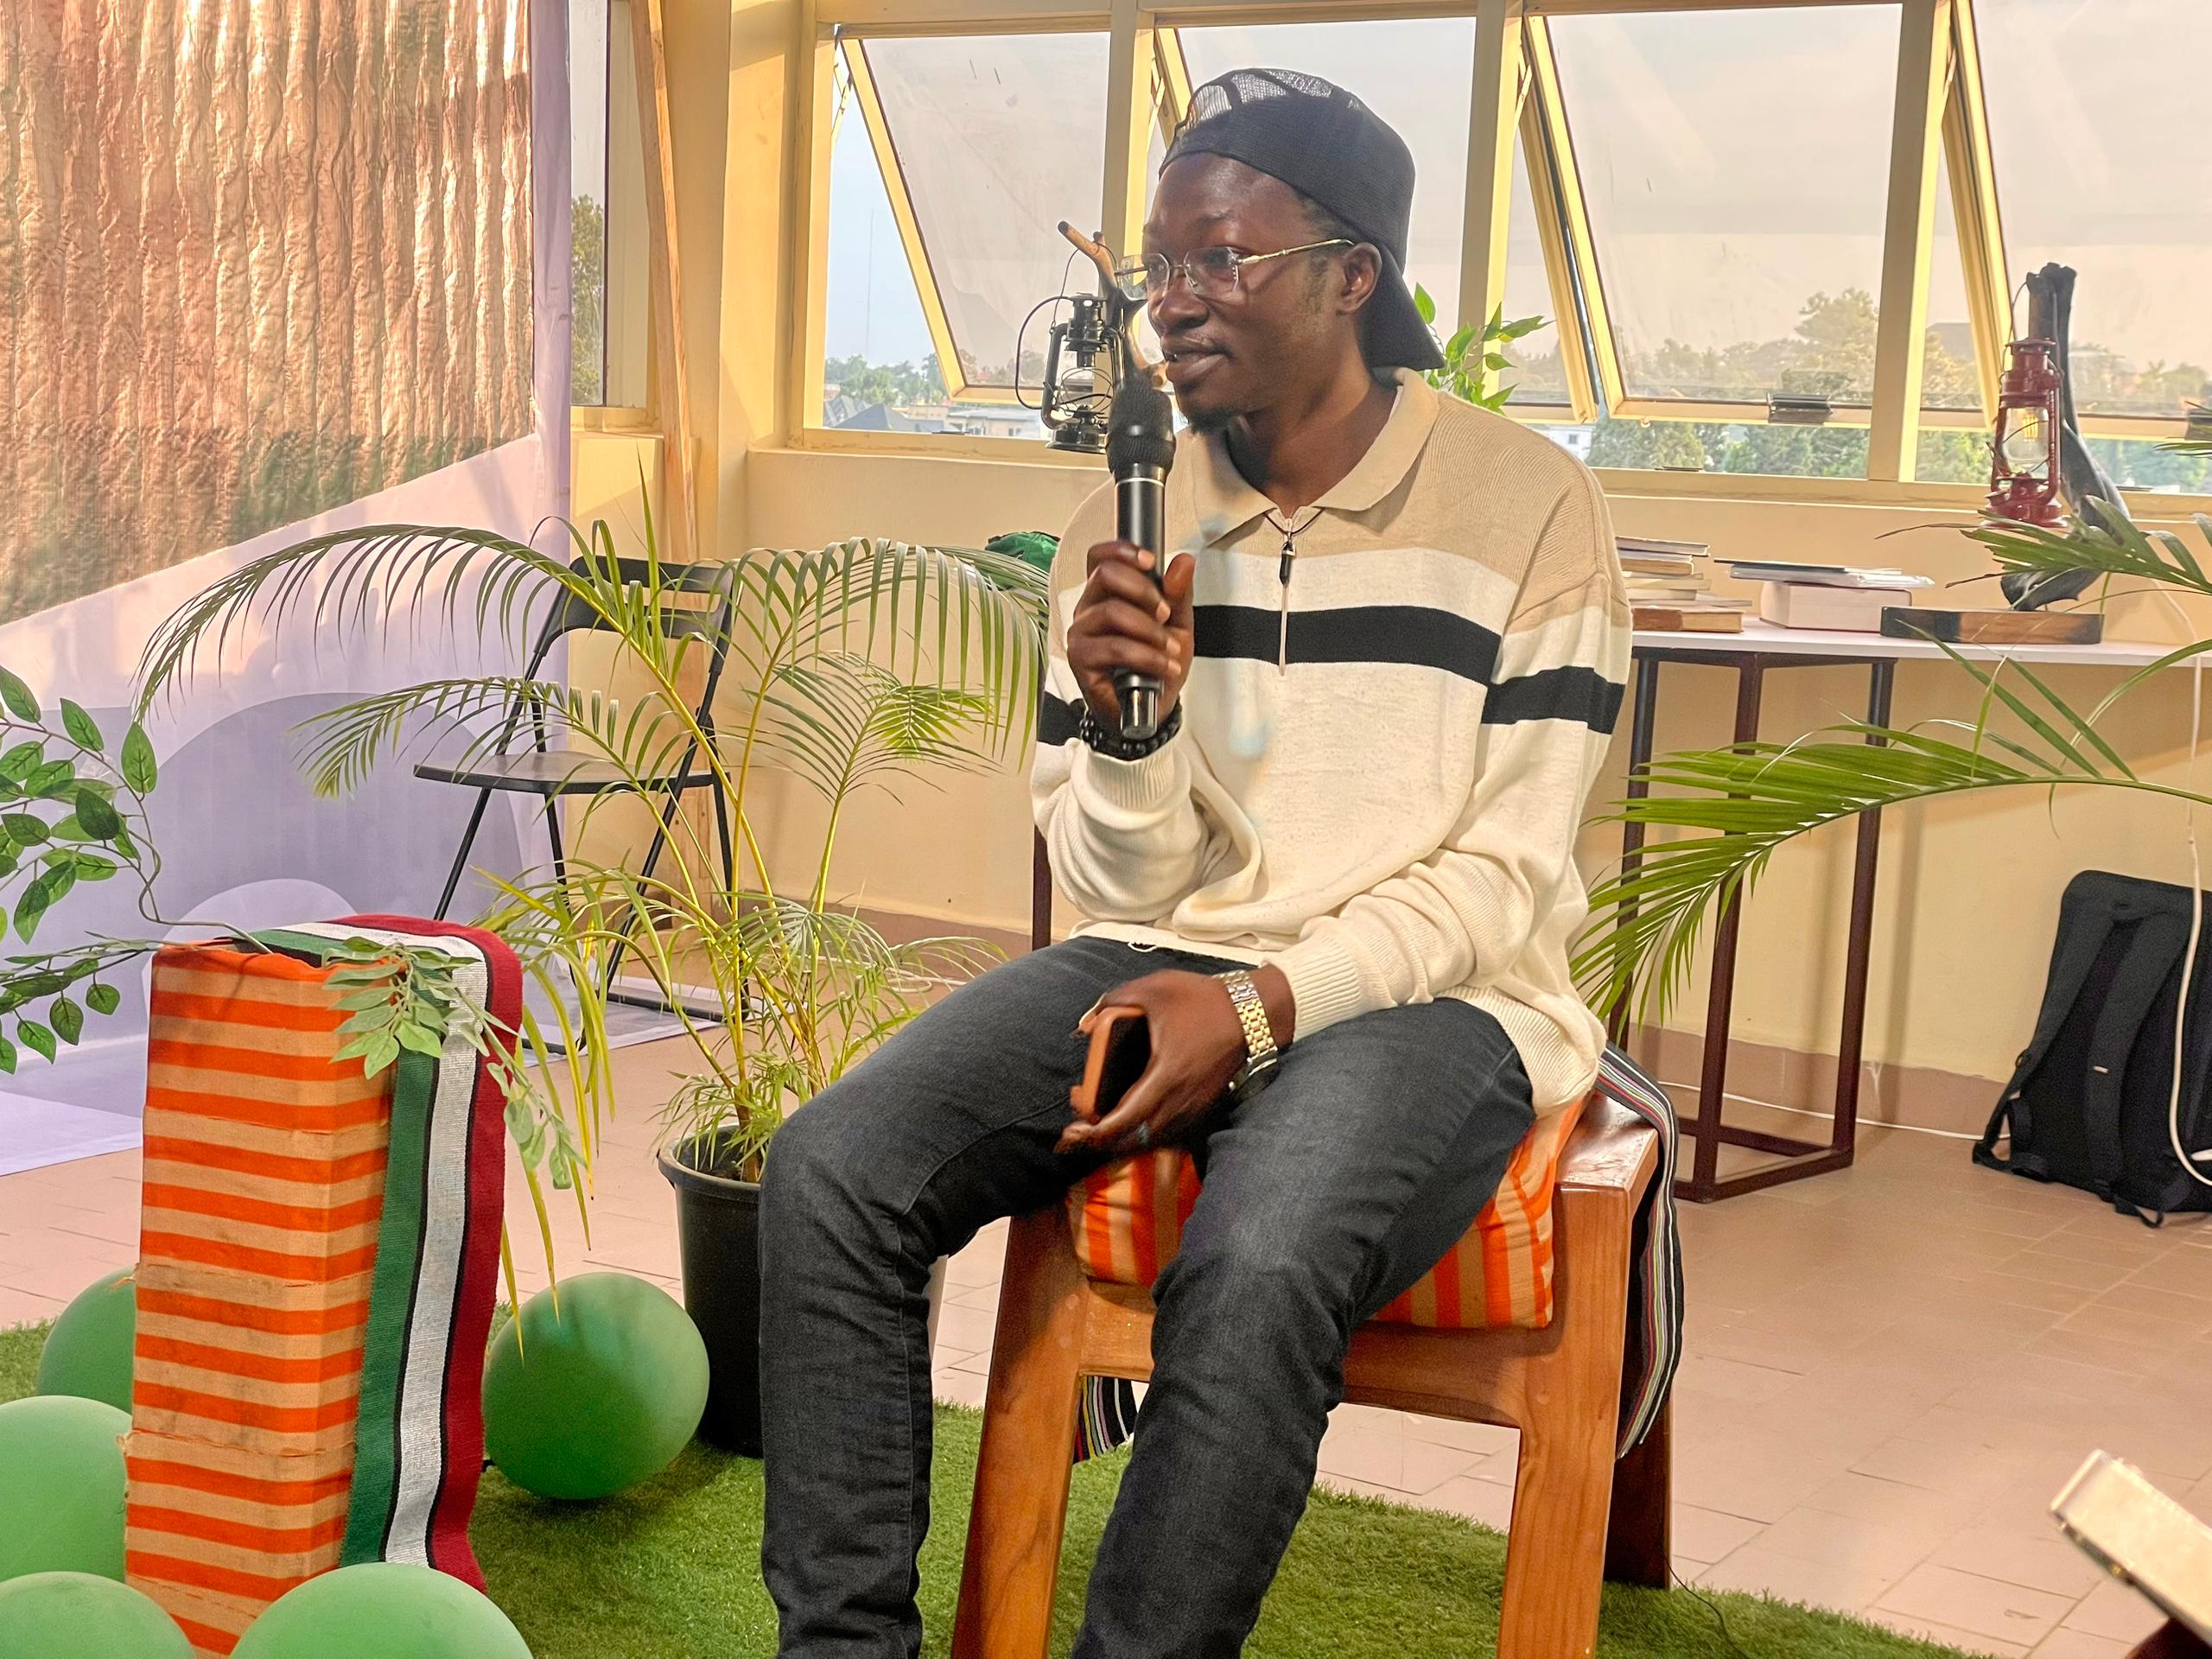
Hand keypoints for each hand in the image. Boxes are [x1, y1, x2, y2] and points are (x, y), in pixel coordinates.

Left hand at [1057, 966, 1294, 1157]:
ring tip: (1097, 1124)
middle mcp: (1180, 1100)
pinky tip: (1129, 1117)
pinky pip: (1167, 1130)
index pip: (1126, 1118)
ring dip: (1122, 1137)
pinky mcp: (1202, 1105)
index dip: (1097, 1132)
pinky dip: (1143, 1131)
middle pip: (1135, 1138)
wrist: (1254, 1013)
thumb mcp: (1154, 988)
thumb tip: (1084, 1024)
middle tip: (1077, 1132)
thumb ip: (1113, 1001)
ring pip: (1152, 1137)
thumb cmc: (1203, 1000)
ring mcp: (1193, 1106)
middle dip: (1102, 1140)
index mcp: (1165, 1075)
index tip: (1075, 1131)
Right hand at [1066, 541, 1195, 727]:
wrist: (1151, 710)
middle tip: (1165, 613)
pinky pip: (1114, 648)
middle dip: (1144, 590)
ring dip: (1150, 630)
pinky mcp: (1081, 659)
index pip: (1099, 557)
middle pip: (1105, 574)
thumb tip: (1183, 563)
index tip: (1150, 561)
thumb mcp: (1177, 625)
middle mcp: (1089, 609)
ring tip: (1170, 649)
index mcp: (1107, 594)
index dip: (1121, 550)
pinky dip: (1147, 657)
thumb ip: (1179, 593)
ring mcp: (1082, 633)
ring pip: (1112, 611)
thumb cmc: (1155, 665)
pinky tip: (1163, 666)